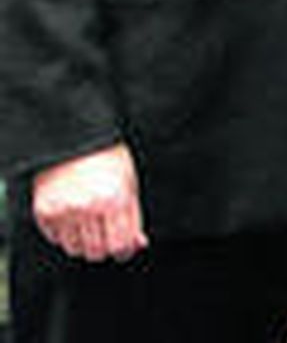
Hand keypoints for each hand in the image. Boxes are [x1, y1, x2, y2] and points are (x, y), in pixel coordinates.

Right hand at [32, 143, 148, 261]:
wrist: (75, 138)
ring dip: (84, 242)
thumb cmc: (108, 157)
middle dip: (104, 247)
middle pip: (97, 252)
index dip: (124, 250)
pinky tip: (73, 217)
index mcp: (115, 199)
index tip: (124, 248)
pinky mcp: (44, 211)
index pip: (121, 245)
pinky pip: (55, 239)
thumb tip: (138, 244)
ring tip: (89, 222)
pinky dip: (65, 234)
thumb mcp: (129, 182)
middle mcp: (89, 207)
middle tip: (105, 234)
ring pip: (75, 249)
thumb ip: (134, 216)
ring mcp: (64, 210)